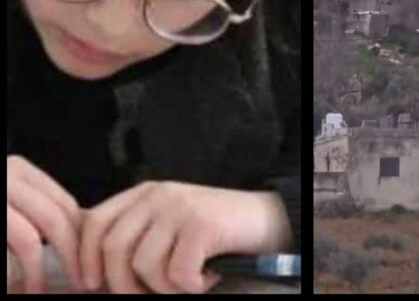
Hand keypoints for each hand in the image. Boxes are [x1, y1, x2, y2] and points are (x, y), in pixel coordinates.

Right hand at [6, 155, 83, 293]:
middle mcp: (5, 175)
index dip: (81, 236)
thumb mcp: (9, 199)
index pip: (66, 204)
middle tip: (82, 282)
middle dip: (74, 255)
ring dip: (40, 272)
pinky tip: (16, 288)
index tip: (89, 262)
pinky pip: (9, 247)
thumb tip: (78, 240)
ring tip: (38, 291)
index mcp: (18, 170)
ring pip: (31, 238)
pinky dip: (14, 275)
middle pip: (57, 218)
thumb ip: (34, 210)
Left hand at [80, 181, 291, 293]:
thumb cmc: (216, 230)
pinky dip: (192, 286)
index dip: (85, 257)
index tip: (90, 284)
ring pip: (144, 266)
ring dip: (164, 288)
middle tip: (145, 296)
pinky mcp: (201, 225)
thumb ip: (136, 233)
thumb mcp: (169, 223)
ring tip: (188, 281)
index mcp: (146, 193)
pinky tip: (208, 277)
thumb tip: (91, 266)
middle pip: (114, 247)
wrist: (267, 219)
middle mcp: (160, 195)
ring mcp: (181, 207)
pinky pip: (177, 274)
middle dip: (122, 284)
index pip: (96, 222)